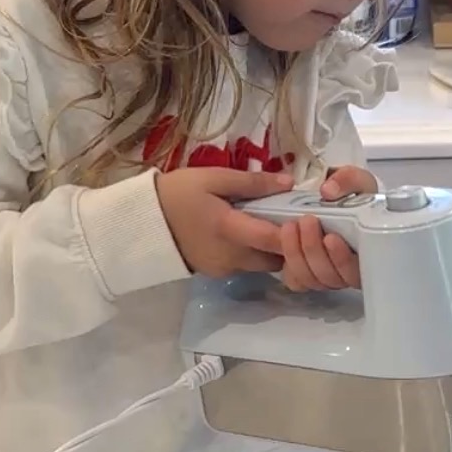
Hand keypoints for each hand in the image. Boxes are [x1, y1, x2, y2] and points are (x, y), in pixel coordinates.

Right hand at [155, 167, 291, 276]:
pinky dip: (252, 253)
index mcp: (230, 230)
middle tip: (290, 220)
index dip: (297, 233)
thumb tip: (289, 183)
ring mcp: (223, 269)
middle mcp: (231, 257)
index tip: (309, 218)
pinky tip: (247, 234)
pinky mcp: (215, 273)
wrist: (142, 222)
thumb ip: (253, 182)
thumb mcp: (213, 178)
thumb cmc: (176, 194)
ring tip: (268, 224)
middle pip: (275, 259)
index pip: (276, 240)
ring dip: (269, 250)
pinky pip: (245, 266)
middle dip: (287, 245)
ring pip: (261, 265)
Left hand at [276, 166, 376, 291]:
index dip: (342, 260)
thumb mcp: (358, 181)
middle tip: (307, 221)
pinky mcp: (307, 273)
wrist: (338, 200)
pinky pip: (296, 281)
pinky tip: (287, 241)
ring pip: (311, 280)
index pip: (359, 272)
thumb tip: (328, 191)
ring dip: (297, 255)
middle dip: (314, 250)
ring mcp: (328, 273)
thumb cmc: (355, 195)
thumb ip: (348, 180)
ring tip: (291, 226)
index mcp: (368, 252)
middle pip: (331, 278)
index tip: (331, 237)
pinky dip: (289, 264)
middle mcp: (349, 269)